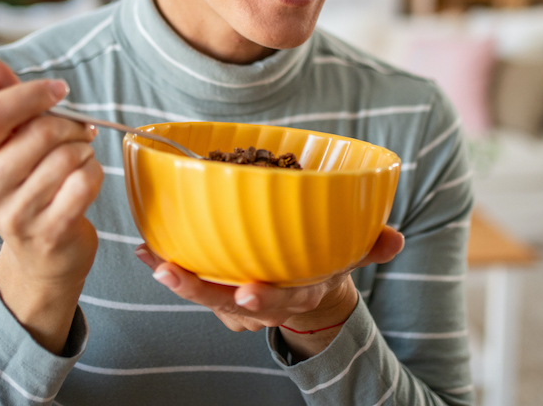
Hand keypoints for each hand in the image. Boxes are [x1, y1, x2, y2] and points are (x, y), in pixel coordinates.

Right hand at [0, 59, 104, 351]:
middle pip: (40, 133)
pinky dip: (95, 173)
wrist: (41, 255)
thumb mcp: (10, 142)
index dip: (31, 93)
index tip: (60, 90)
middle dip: (71, 125)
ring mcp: (15, 215)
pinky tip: (86, 179)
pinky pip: (85, 182)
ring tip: (79, 157)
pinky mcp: (49, 232)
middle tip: (80, 130)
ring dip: (84, 150)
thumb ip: (4, 99)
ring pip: (67, 157)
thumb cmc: (29, 184)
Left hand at [135, 226, 404, 357]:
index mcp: (300, 292)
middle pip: (230, 303)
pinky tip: (148, 249)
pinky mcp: (219, 288)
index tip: (247, 293)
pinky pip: (193, 281)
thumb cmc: (326, 261)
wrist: (309, 288)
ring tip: (152, 259)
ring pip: (205, 295)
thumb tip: (395, 240)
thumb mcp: (352, 254)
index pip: (284, 301)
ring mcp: (239, 300)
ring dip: (177, 278)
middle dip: (201, 291)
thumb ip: (371, 245)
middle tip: (174, 273)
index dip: (266, 300)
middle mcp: (266, 301)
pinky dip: (169, 267)